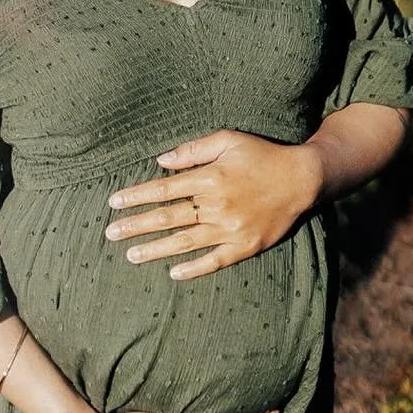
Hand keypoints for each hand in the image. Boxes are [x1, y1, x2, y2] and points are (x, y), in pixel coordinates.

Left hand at [105, 129, 322, 280]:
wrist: (302, 179)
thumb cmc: (262, 154)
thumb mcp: (228, 139)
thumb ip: (193, 149)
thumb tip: (160, 160)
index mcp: (209, 177)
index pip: (163, 189)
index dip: (136, 196)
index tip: (114, 203)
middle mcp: (216, 205)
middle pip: (167, 218)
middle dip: (135, 225)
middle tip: (110, 233)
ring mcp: (230, 229)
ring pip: (185, 242)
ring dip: (155, 249)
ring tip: (131, 255)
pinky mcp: (245, 246)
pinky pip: (214, 261)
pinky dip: (193, 268)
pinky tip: (173, 273)